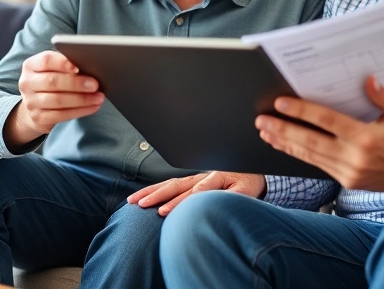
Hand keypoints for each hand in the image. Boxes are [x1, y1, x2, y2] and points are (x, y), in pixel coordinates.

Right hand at [3, 51, 103, 148]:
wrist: (35, 108)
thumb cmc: (50, 83)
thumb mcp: (52, 70)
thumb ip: (65, 66)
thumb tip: (90, 67)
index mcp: (30, 65)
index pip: (46, 60)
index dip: (63, 63)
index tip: (79, 67)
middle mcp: (27, 82)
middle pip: (52, 82)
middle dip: (76, 84)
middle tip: (95, 85)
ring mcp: (30, 102)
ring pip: (58, 100)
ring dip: (82, 99)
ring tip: (99, 97)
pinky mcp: (38, 118)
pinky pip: (61, 115)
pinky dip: (80, 111)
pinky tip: (93, 107)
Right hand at [126, 172, 266, 215]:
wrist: (250, 172)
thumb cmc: (247, 184)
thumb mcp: (244, 191)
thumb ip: (230, 197)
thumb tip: (212, 204)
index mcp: (215, 177)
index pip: (193, 192)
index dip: (178, 203)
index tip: (163, 212)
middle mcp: (200, 176)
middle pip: (175, 186)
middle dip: (157, 196)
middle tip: (141, 205)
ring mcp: (193, 178)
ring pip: (169, 184)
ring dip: (150, 192)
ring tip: (133, 201)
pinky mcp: (190, 181)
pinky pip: (170, 185)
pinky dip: (155, 190)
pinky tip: (142, 197)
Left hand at [255, 76, 383, 192]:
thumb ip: (383, 97)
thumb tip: (368, 79)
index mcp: (366, 138)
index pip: (326, 122)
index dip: (301, 111)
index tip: (281, 103)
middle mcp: (354, 157)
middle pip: (310, 141)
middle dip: (283, 130)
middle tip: (262, 120)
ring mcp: (348, 172)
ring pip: (309, 156)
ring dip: (285, 143)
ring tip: (265, 132)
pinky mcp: (346, 181)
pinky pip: (317, 165)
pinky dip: (298, 154)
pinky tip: (284, 145)